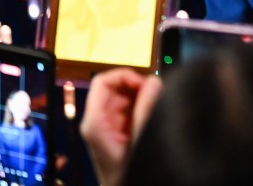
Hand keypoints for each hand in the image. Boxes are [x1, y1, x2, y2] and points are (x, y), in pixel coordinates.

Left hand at [79, 68, 162, 185]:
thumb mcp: (139, 142)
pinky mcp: (119, 129)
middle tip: (156, 93)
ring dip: (142, 95)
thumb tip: (153, 82)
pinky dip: (143, 105)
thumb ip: (146, 111)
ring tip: (157, 105)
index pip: (102, 82)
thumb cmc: (125, 177)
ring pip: (124, 95)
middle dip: (137, 86)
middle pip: (114, 87)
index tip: (145, 82)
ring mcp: (109, 125)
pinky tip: (153, 114)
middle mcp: (98, 121)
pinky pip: (131, 107)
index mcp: (95, 123)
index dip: (124, 76)